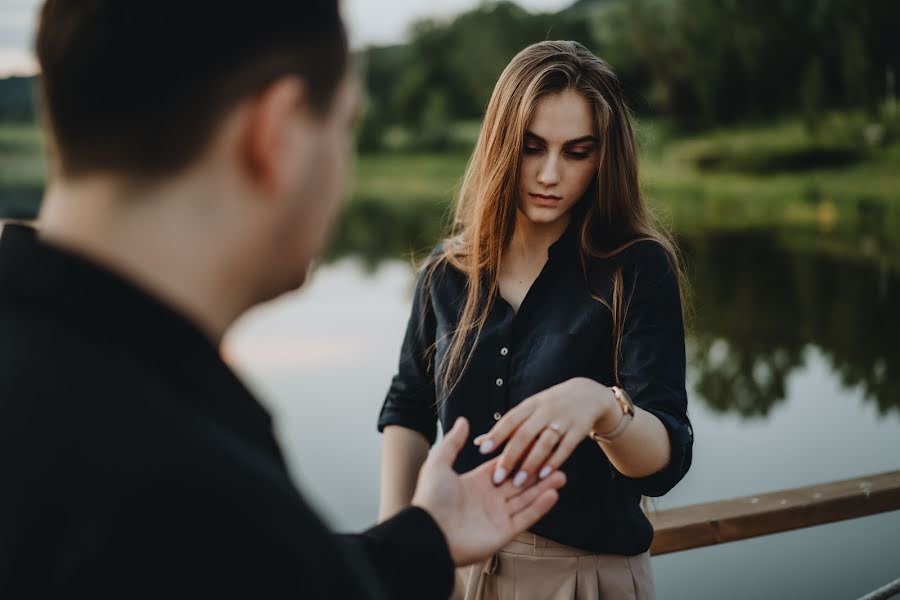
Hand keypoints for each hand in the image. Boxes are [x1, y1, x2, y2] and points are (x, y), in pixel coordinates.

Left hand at [411, 417, 566, 565]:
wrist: (429, 533)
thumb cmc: (430, 498)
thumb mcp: (439, 464)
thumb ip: (454, 442)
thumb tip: (463, 420)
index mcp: (475, 483)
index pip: (503, 467)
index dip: (520, 457)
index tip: (536, 446)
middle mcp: (488, 499)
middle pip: (519, 483)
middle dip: (537, 473)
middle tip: (557, 462)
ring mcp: (496, 517)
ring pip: (526, 500)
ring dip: (543, 488)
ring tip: (561, 475)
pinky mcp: (502, 533)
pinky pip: (525, 518)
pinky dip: (539, 507)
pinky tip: (553, 494)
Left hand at [473, 377, 615, 487]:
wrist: (587, 394)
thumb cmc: (550, 407)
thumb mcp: (529, 410)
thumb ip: (506, 427)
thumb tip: (479, 442)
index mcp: (529, 405)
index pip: (510, 420)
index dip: (496, 434)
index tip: (482, 450)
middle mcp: (545, 410)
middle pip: (525, 434)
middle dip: (510, 456)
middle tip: (498, 477)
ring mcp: (563, 419)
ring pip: (544, 442)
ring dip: (531, 463)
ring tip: (519, 482)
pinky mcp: (579, 429)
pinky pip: (566, 447)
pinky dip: (555, 461)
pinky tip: (544, 476)